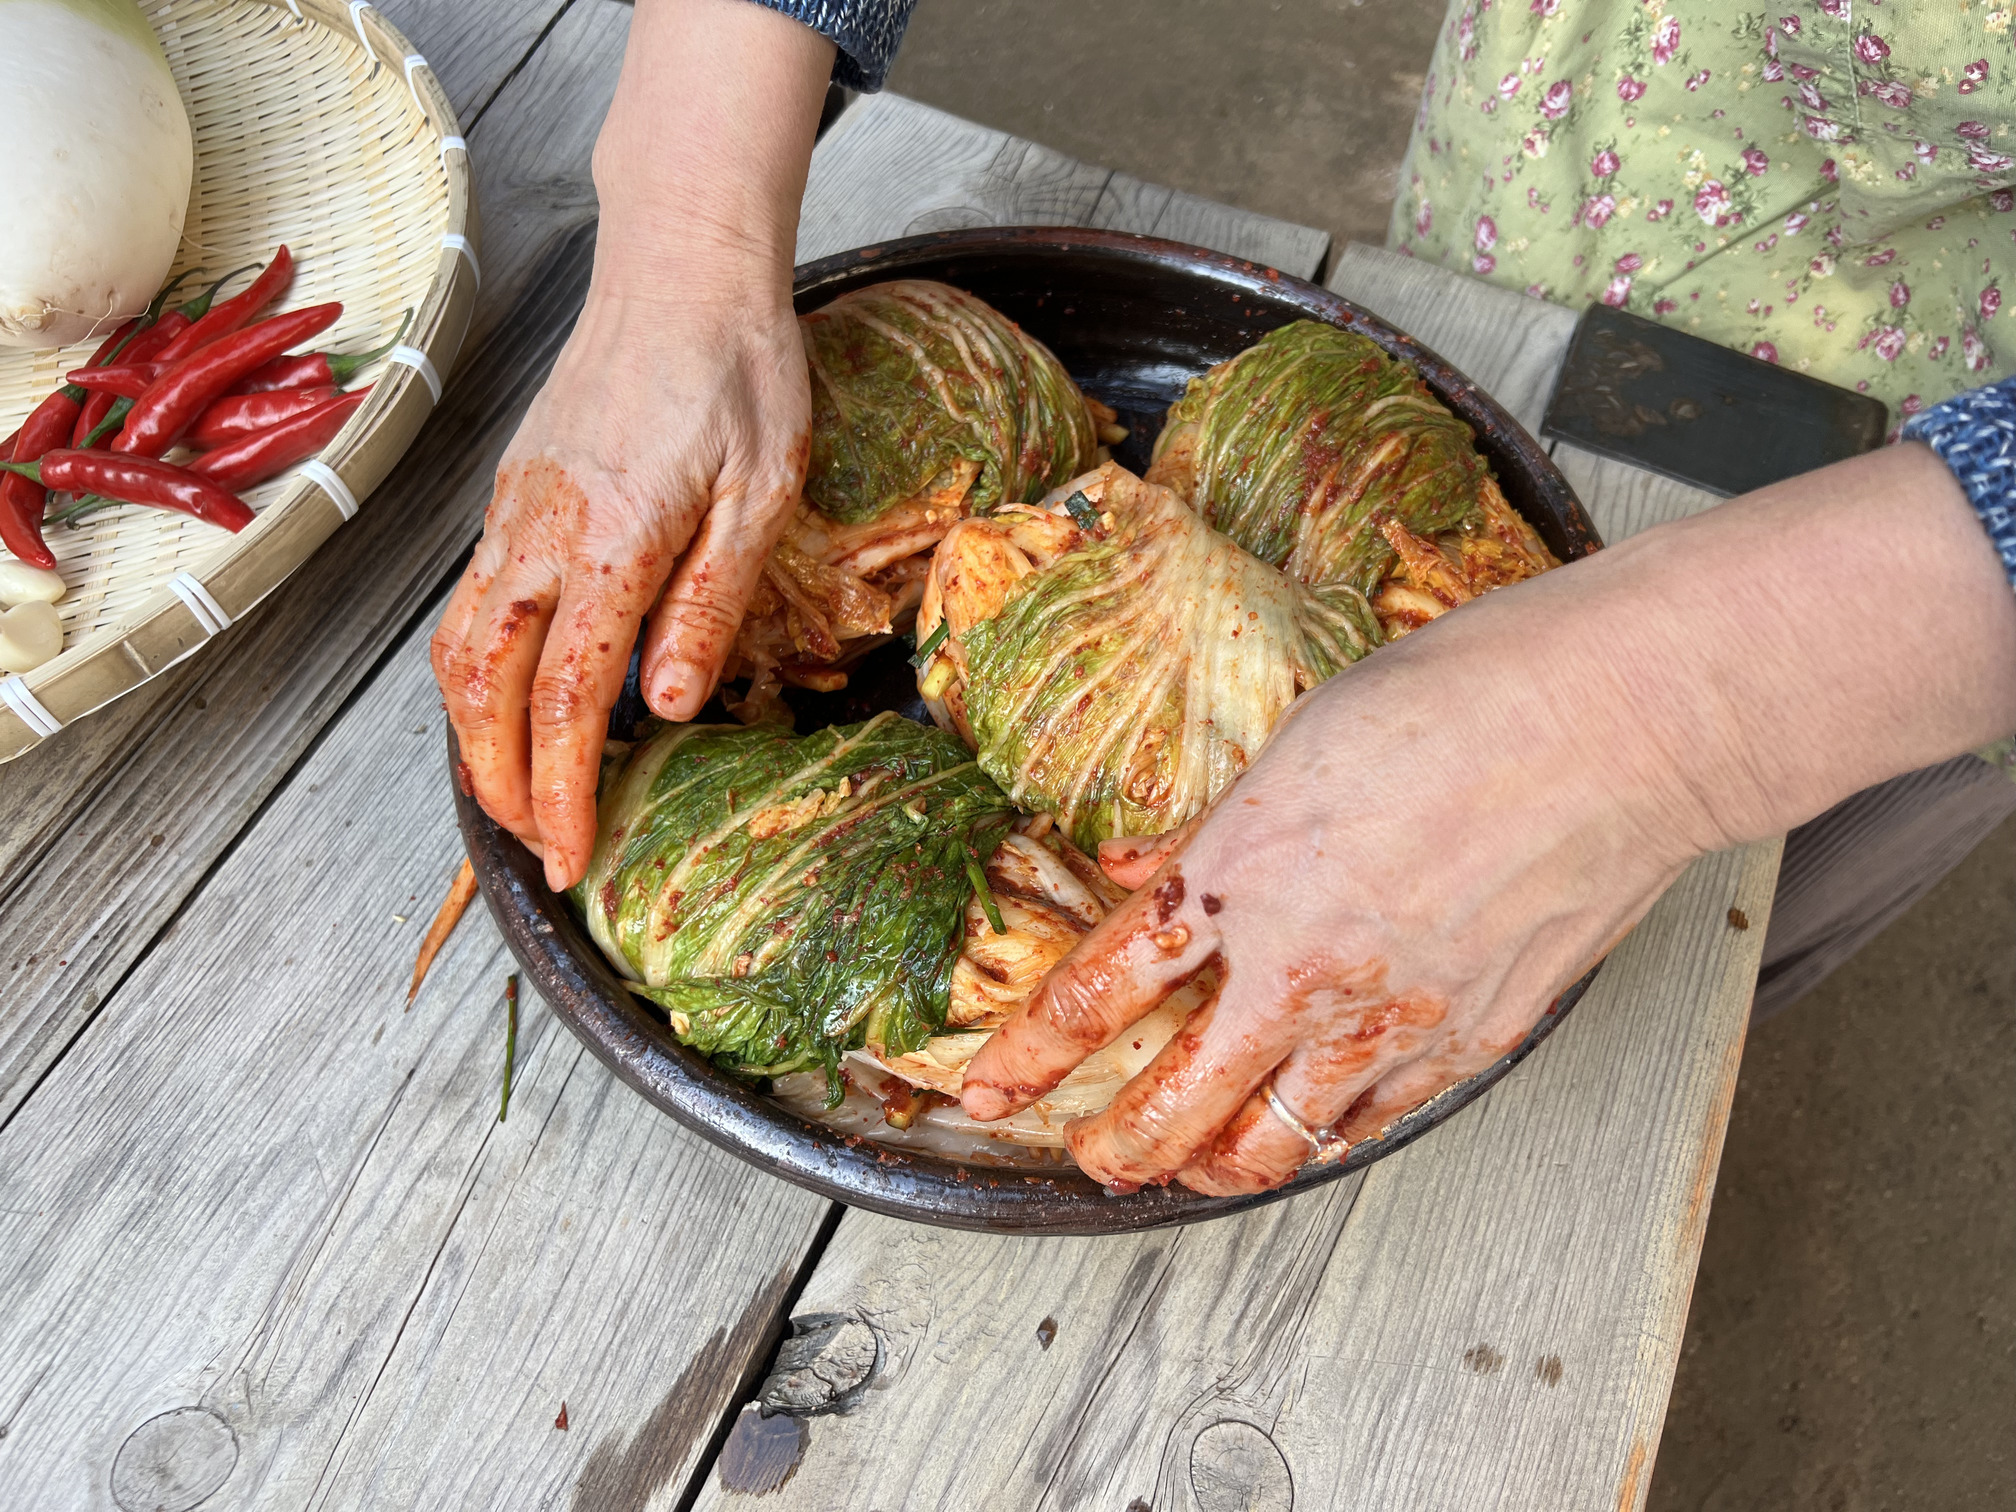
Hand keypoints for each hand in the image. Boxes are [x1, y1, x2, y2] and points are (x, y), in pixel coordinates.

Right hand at [431, 0, 833, 890]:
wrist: (682, 266)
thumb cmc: (739, 370)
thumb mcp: (762, 492)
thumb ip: (711, 603)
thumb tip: (669, 706)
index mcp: (613, 542)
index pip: (570, 702)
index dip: (566, 793)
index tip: (573, 859)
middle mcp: (541, 533)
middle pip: (484, 690)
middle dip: (502, 785)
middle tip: (537, 850)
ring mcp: (513, 512)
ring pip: (458, 649)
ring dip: (473, 736)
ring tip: (513, 796)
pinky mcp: (511, 494)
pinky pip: (468, 602)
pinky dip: (473, 673)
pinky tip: (508, 701)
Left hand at [960, 612, 1697, 1194]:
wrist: (1616, 722)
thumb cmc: (1470, 697)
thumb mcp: (1299, 736)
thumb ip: (1217, 824)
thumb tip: (1153, 865)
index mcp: (1240, 875)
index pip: (1102, 990)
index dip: (1034, 1053)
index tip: (995, 1085)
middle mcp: (1303, 966)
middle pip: (1175, 1104)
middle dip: (1116, 1147)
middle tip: (1093, 1157)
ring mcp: (1392, 1019)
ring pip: (1278, 1141)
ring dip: (1219, 1166)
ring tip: (1193, 1170)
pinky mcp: (1472, 1040)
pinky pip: (1379, 1118)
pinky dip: (1335, 1132)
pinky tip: (1321, 1123)